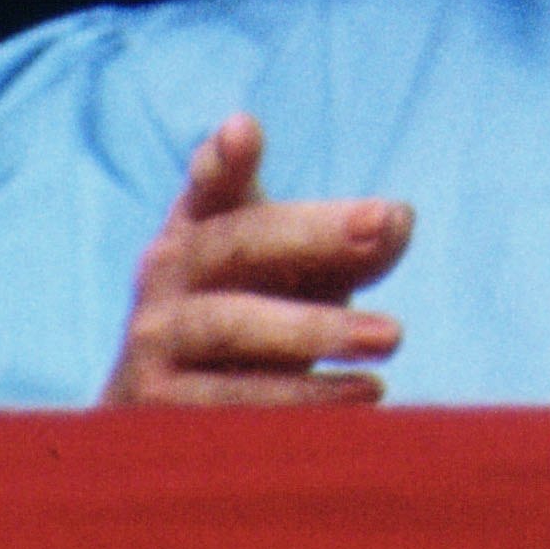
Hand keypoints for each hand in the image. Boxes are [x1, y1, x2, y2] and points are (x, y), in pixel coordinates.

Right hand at [99, 114, 412, 406]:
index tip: (243, 131)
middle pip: (236, 243)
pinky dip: (301, 400)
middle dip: (312, 233)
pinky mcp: (155, 408)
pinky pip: (231, 404)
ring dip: (316, 328)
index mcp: (200, 225)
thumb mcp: (305, 273)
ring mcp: (152, 339)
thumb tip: (397, 222)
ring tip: (394, 334)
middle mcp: (165, 272)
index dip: (224, 159)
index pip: (211, 183)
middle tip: (383, 226)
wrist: (177, 417)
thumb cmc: (258, 320)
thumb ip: (355, 245)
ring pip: (232, 325)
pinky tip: (365, 393)